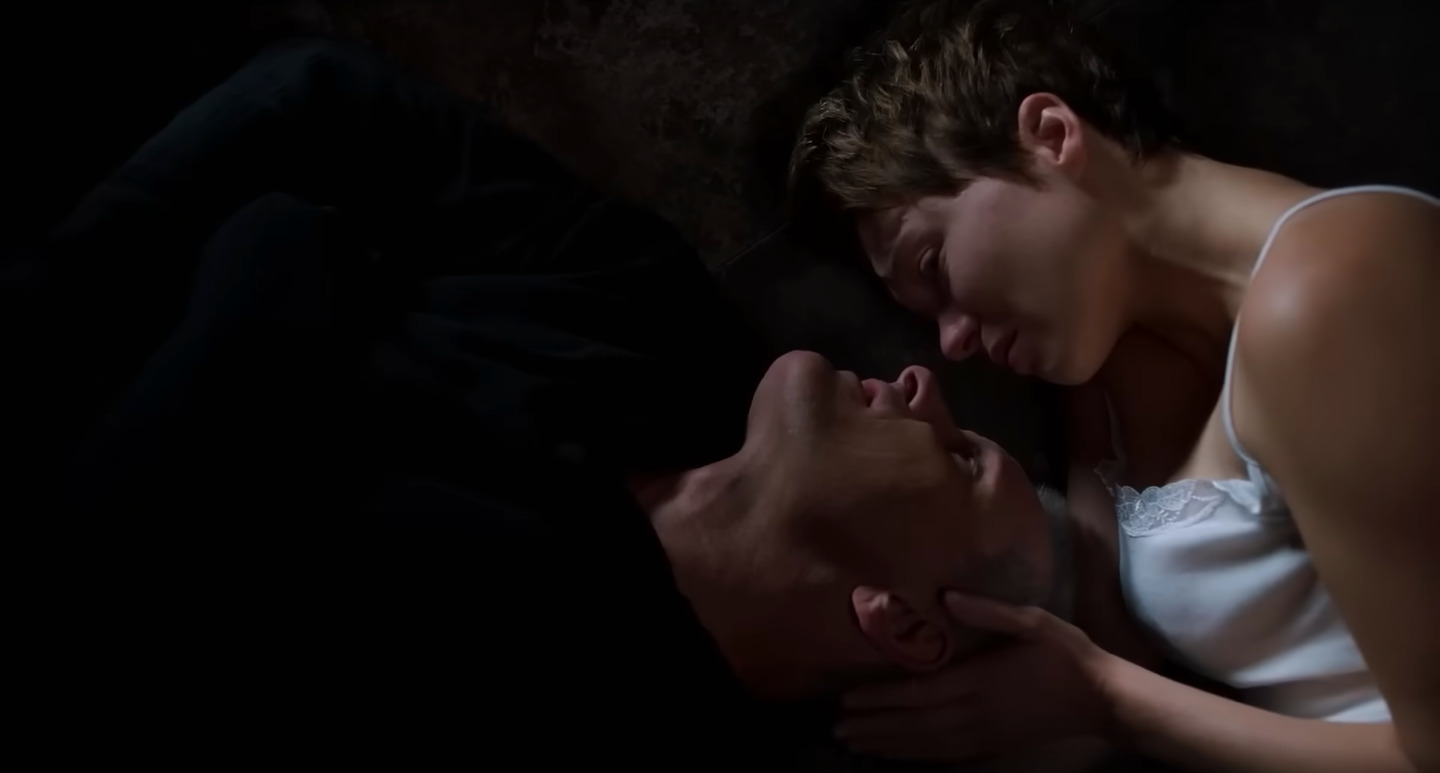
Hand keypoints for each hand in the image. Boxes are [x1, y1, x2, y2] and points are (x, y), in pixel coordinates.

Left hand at [836, 591, 1117, 762]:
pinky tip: (899, 755)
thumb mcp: (1033, 621)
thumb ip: (989, 610)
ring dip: (888, 745)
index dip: (880, 699)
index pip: (917, 694)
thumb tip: (947, 596)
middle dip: (873, 727)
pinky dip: (917, 756)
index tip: (848, 700)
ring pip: (925, 745)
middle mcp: (974, 713)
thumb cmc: (1067, 655)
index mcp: (978, 681)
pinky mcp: (993, 746)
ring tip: (857, 744)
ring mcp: (983, 735)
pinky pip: (946, 756)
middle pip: (912, 725)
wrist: (1104, 700)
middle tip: (838, 728)